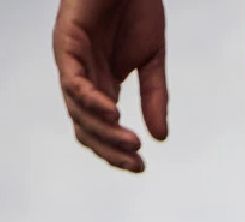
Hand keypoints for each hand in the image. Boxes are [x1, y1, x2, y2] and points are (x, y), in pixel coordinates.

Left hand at [53, 0, 167, 173]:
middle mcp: (82, 77)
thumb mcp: (152, 61)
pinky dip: (92, 102)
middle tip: (136, 164)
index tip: (141, 166)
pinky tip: (115, 114)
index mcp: (100, 84)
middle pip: (86, 127)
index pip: (100, 129)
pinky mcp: (66, 42)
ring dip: (104, 132)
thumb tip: (160, 138)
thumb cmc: (136, 7)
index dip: (116, 151)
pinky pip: (73, 82)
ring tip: (131, 143)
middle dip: (110, 150)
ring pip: (78, 111)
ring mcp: (71, 61)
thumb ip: (154, 98)